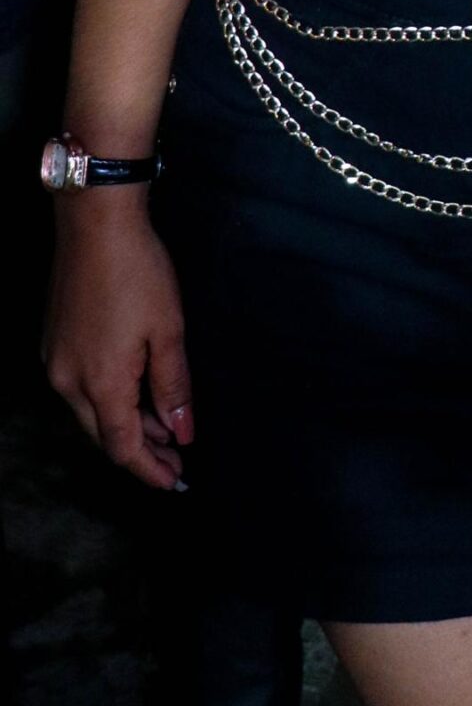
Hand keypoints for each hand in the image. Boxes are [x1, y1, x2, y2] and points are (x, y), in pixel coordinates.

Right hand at [44, 204, 194, 490]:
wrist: (95, 224)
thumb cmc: (138, 272)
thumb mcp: (169, 331)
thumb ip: (174, 387)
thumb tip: (182, 433)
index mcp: (101, 384)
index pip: (123, 447)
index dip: (150, 470)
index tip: (175, 482)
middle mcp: (68, 382)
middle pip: (104, 435)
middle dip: (141, 451)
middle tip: (175, 457)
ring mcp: (56, 361)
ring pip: (90, 412)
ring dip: (125, 423)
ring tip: (163, 428)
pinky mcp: (54, 342)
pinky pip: (80, 388)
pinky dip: (109, 399)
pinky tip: (134, 391)